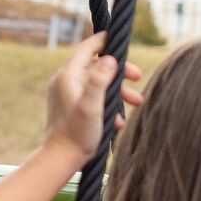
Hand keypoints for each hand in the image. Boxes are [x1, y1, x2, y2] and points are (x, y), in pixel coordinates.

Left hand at [43, 33, 142, 161]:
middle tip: (138, 77)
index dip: (105, 41)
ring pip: (98, 84)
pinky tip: (119, 121)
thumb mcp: (92, 106)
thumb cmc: (77, 135)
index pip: (87, 48)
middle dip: (119, 72)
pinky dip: (108, 105)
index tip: (121, 39)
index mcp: (69, 76)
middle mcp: (66, 82)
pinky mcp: (72, 108)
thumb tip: (110, 59)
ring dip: (118, 91)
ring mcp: (68, 95)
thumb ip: (100, 80)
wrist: (61, 160)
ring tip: (138, 103)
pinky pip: (93, 98)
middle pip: (96, 66)